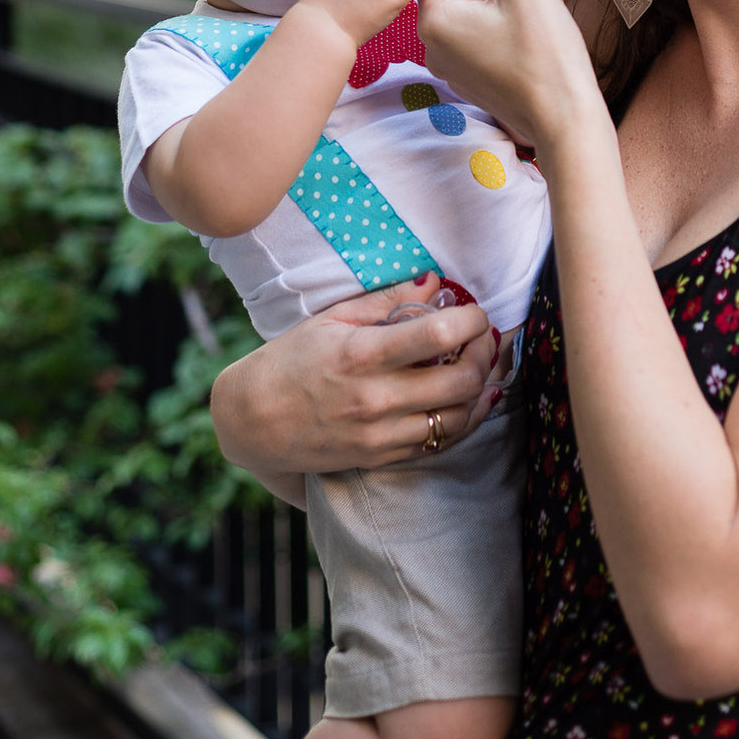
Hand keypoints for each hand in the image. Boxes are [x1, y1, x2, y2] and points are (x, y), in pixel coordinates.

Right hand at [210, 276, 497, 476]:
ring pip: (458, 417)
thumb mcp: (332, 319)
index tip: (474, 312)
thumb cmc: (290, 361)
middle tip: (485, 337)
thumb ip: (387, 300)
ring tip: (482, 365)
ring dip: (481, 388)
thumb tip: (433, 281)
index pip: (438, 334)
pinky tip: (470, 399)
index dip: (470, 320)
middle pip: (461, 379)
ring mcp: (380, 433)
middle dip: (485, 353)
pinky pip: (439, 442)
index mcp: (362, 354)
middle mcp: (376, 398)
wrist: (252, 421)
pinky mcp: (381, 457)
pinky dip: (463, 419)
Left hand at [417, 0, 607, 157]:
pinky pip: (485, 36)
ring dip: (511, 0)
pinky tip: (539, 33)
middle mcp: (434, 47)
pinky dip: (510, 26)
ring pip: (478, 10)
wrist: (566, 117)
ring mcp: (454, 67)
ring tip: (543, 10)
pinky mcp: (475, 80)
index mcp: (434, 20)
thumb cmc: (544, 51)